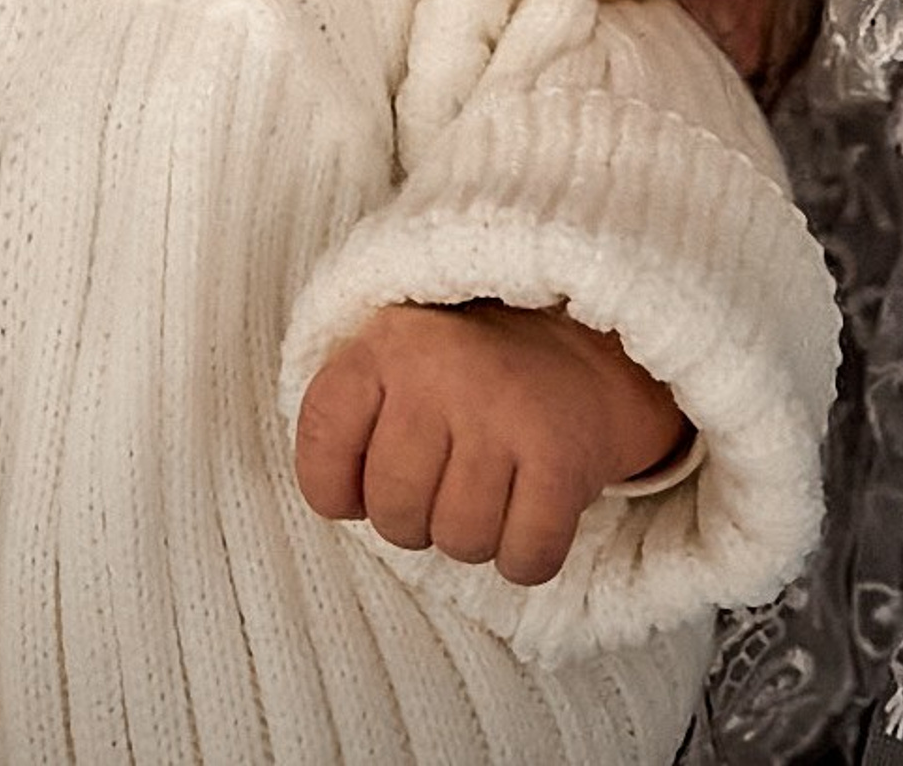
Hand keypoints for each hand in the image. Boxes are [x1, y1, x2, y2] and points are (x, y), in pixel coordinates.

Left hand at [294, 302, 689, 585]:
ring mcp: (503, 410)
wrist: (581, 356)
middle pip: (392, 511)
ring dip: (473, 537)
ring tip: (488, 489)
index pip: (322, 437)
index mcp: (386, 343)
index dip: (333, 486)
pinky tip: (528, 509)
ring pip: (459, 542)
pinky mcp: (562, 455)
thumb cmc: (466, 380)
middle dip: (413, 522)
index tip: (360, 485)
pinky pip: (523, 558)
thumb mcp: (395, 364)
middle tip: (443, 483)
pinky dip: (524, 555)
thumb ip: (347, 418)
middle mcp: (440, 369)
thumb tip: (334, 501)